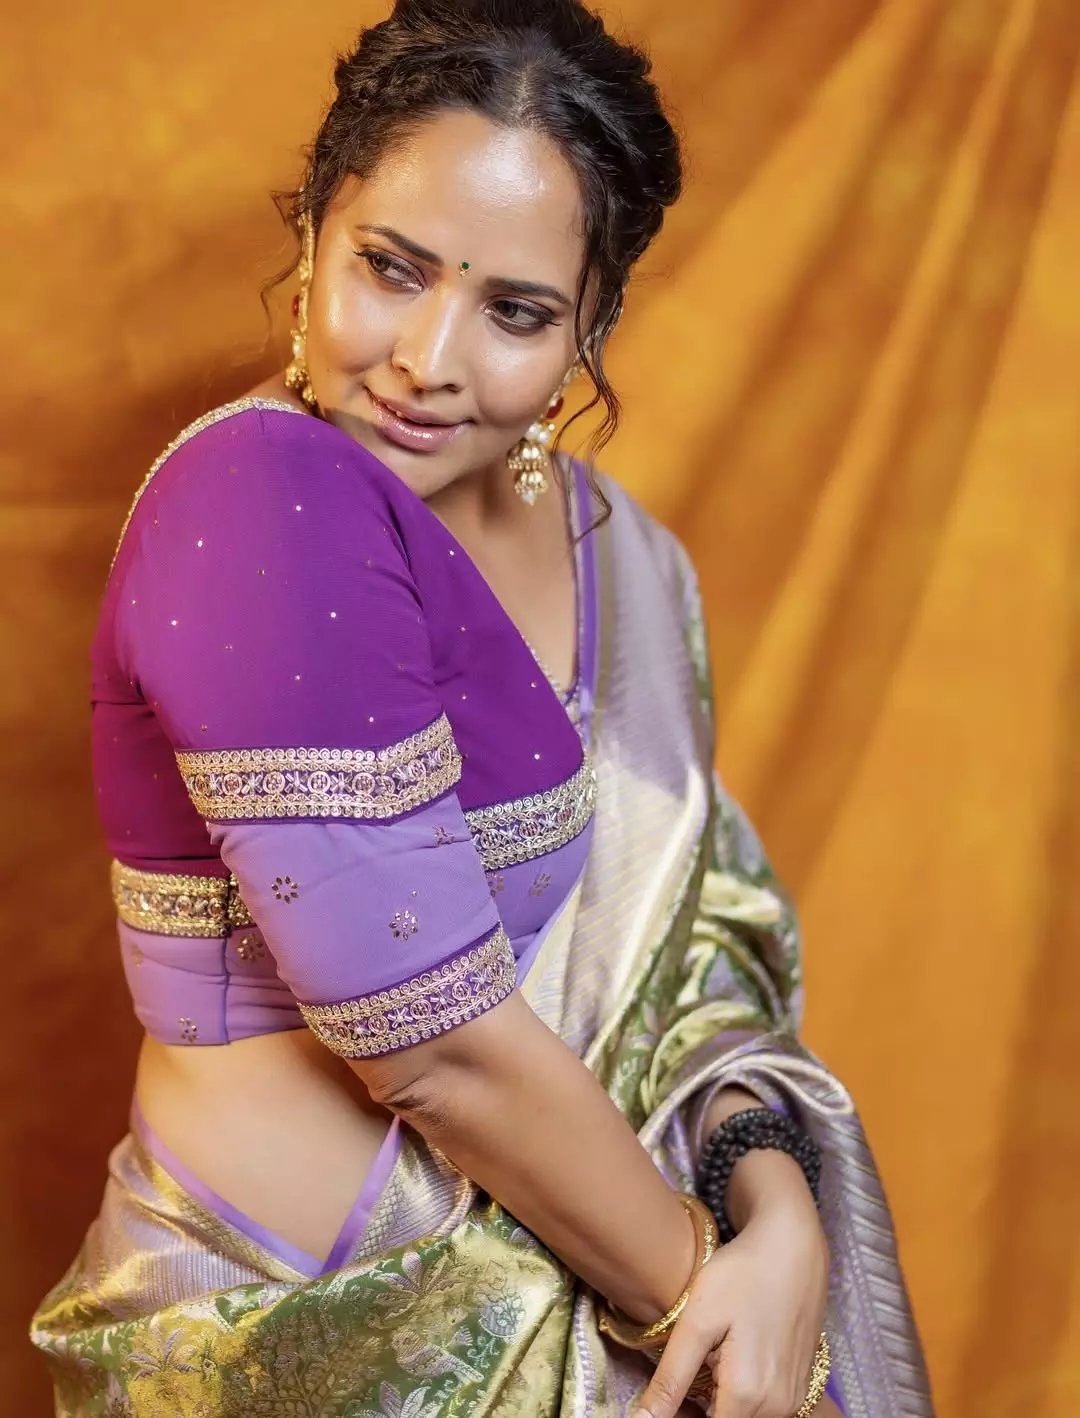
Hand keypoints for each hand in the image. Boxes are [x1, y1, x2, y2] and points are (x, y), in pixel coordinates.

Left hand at [633, 1190, 829, 1417]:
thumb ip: (671, 1378)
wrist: (793, 1245)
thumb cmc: (742, 1273)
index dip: (678, 1414)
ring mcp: (794, 1396)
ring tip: (709, 1354)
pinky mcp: (801, 1383)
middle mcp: (778, 1406)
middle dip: (698, 1406)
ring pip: (745, 1417)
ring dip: (720, 1399)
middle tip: (686, 1364)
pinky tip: (730, 1356)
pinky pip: (764, 1406)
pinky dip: (741, 1392)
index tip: (670, 1386)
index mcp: (749, 1394)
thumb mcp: (697, 1319)